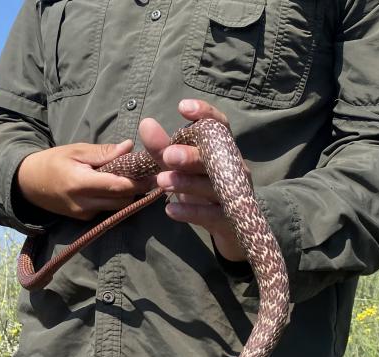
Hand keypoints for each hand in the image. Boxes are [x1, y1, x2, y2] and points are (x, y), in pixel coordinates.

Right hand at [17, 141, 155, 220]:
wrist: (29, 183)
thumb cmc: (53, 162)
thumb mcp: (76, 151)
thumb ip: (103, 152)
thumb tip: (128, 147)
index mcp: (81, 183)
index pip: (118, 186)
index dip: (138, 181)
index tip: (153, 171)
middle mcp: (84, 203)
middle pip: (123, 201)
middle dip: (137, 189)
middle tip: (148, 174)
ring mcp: (84, 214)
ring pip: (118, 207)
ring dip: (128, 195)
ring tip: (135, 179)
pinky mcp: (85, 219)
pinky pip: (108, 210)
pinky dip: (116, 199)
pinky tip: (118, 187)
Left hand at [138, 99, 247, 262]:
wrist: (229, 228)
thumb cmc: (201, 189)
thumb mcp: (182, 168)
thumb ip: (163, 148)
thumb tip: (146, 124)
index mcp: (222, 151)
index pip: (219, 127)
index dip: (205, 114)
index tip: (183, 108)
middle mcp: (232, 169)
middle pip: (216, 159)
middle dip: (192, 155)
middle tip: (168, 154)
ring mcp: (232, 195)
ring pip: (212, 187)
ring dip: (187, 183)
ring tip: (162, 181)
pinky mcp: (228, 220)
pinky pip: (210, 215)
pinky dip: (190, 212)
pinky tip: (170, 211)